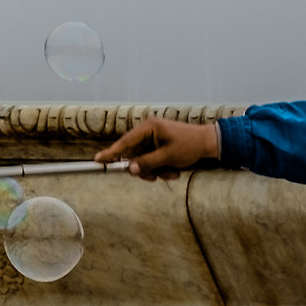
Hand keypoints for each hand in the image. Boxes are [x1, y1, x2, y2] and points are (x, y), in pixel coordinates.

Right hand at [96, 117, 220, 179]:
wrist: (208, 144)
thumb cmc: (189, 145)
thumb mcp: (168, 157)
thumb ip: (148, 163)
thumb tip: (130, 169)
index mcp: (148, 128)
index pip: (125, 142)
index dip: (111, 152)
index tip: (97, 160)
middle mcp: (148, 132)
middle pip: (133, 155)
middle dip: (145, 169)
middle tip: (154, 177)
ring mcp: (152, 140)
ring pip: (142, 161)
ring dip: (155, 171)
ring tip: (170, 173)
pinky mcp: (158, 147)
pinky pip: (151, 162)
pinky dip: (160, 169)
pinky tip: (173, 171)